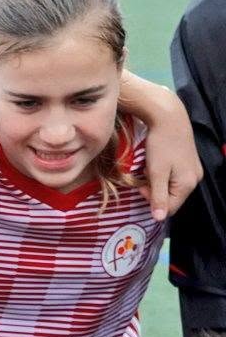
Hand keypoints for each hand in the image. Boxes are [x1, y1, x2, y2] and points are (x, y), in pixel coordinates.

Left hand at [139, 91, 201, 220]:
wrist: (169, 118)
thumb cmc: (160, 145)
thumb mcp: (156, 172)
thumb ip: (158, 196)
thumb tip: (159, 219)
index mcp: (188, 184)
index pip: (169, 208)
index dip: (152, 201)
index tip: (141, 187)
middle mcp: (195, 179)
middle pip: (171, 197)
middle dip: (155, 191)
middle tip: (144, 177)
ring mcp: (193, 170)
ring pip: (172, 187)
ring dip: (157, 183)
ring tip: (150, 169)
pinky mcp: (189, 162)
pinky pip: (174, 177)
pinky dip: (163, 174)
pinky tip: (156, 163)